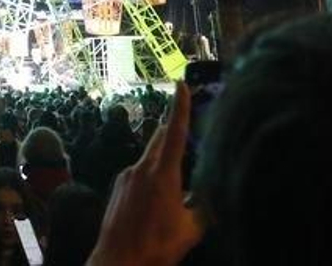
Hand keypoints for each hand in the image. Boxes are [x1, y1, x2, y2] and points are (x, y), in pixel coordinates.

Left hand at [87, 82, 203, 265]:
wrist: (118, 261)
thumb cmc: (156, 246)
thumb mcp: (191, 229)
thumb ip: (203, 206)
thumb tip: (213, 195)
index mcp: (162, 173)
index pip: (174, 131)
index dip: (179, 106)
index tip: (180, 84)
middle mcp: (141, 168)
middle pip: (160, 140)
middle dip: (173, 132)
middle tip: (186, 129)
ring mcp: (126, 177)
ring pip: (149, 158)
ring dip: (164, 162)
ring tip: (177, 185)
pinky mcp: (118, 188)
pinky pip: (139, 174)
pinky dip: (152, 178)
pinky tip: (158, 201)